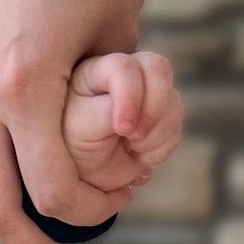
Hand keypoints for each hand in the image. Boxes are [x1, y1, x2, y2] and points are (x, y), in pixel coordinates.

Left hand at [62, 50, 183, 192]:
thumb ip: (106, 112)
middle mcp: (125, 75)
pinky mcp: (160, 116)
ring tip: (130, 149)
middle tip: (133, 139)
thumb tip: (138, 113)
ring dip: (156, 133)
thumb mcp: (80, 128)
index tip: (122, 130)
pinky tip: (138, 155)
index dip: (131, 96)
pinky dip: (161, 147)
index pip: (124, 67)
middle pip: (159, 69)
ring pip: (173, 101)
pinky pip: (175, 127)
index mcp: (97, 71)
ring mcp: (147, 94)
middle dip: (153, 110)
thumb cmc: (68, 146)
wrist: (77, 176)